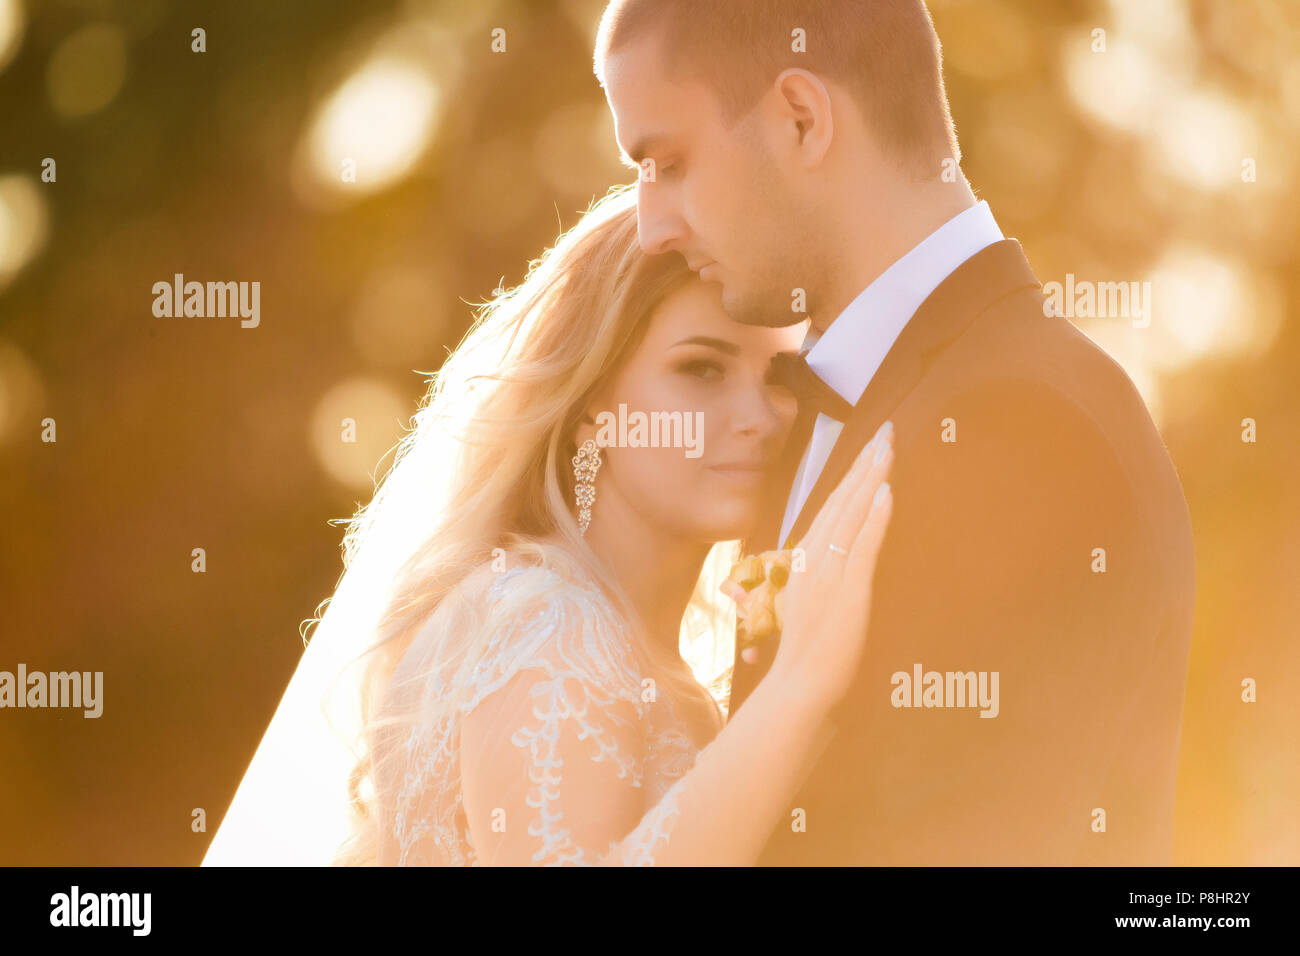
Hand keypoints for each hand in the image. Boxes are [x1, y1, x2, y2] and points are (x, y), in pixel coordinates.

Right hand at [766, 420, 894, 708]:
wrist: (798, 685)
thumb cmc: (800, 654)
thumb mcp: (795, 607)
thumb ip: (802, 581)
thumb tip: (801, 566)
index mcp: (802, 560)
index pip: (829, 507)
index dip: (850, 475)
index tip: (868, 448)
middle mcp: (812, 559)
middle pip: (841, 500)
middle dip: (865, 463)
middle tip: (885, 431)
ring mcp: (830, 573)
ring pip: (852, 514)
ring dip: (871, 477)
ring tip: (887, 447)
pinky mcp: (848, 590)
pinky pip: (863, 545)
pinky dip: (875, 516)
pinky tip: (886, 491)